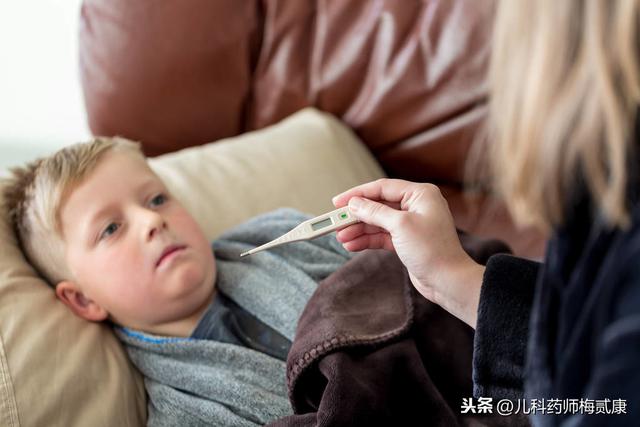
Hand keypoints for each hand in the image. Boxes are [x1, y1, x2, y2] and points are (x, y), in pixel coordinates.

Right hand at [332, 178, 483, 326]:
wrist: (447, 281)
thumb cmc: (431, 249)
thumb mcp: (400, 226)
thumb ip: (374, 212)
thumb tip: (354, 204)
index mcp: (420, 194)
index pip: (382, 188)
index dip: (358, 194)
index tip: (337, 202)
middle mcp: (416, 206)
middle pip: (378, 206)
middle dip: (356, 216)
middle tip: (335, 223)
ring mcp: (411, 224)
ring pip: (378, 222)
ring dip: (359, 230)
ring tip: (341, 238)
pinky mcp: (406, 241)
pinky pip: (382, 236)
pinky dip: (367, 240)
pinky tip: (352, 245)